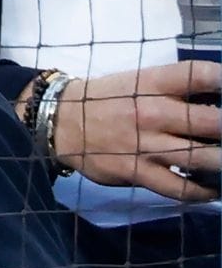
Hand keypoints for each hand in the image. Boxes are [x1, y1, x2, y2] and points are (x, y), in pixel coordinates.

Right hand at [54, 62, 220, 201]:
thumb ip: (170, 90)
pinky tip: (211, 190)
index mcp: (151, 83)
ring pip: (200, 157)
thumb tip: (212, 100)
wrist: (61, 120)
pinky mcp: (137, 171)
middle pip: (209, 121)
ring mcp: (146, 143)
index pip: (197, 75)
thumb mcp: (133, 83)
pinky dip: (201, 192)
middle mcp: (152, 111)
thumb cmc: (104, 99)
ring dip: (221, 161)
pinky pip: (179, 187)